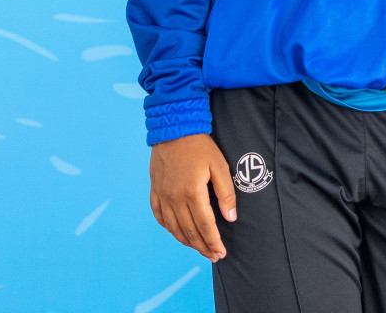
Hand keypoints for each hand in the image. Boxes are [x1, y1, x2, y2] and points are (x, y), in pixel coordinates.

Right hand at [149, 134, 236, 260]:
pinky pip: (160, 217)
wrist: (174, 130)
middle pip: (189, 231)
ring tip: (200, 249)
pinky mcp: (154, 192)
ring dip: (187, 242)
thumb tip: (231, 217)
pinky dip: (170, 229)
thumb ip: (226, 193)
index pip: (204, 225)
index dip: (213, 241)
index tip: (221, 253)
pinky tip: (178, 234)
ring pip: (174, 228)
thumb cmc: (200, 147)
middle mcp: (174, 198)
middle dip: (202, 246)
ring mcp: (161, 196)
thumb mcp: (219, 166)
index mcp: (191, 192)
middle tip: (214, 256)